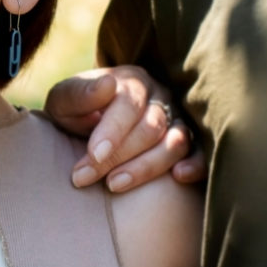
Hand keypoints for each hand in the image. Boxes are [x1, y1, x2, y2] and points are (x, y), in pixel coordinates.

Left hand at [43, 68, 202, 191]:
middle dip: (117, 155)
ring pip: (176, 142)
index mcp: (132, 81)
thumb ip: (79, 94)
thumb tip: (107, 85)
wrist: (88, 129)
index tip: (93, 154)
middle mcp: (160, 98)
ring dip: (147, 166)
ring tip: (114, 184)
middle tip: (83, 177)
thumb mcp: (64, 101)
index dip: (112, 130)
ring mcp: (177, 121)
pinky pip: (201, 154)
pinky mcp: (189, 144)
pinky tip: (179, 176)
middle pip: (150, 127)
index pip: (129, 103)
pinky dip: (196, 164)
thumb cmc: (76, 115)